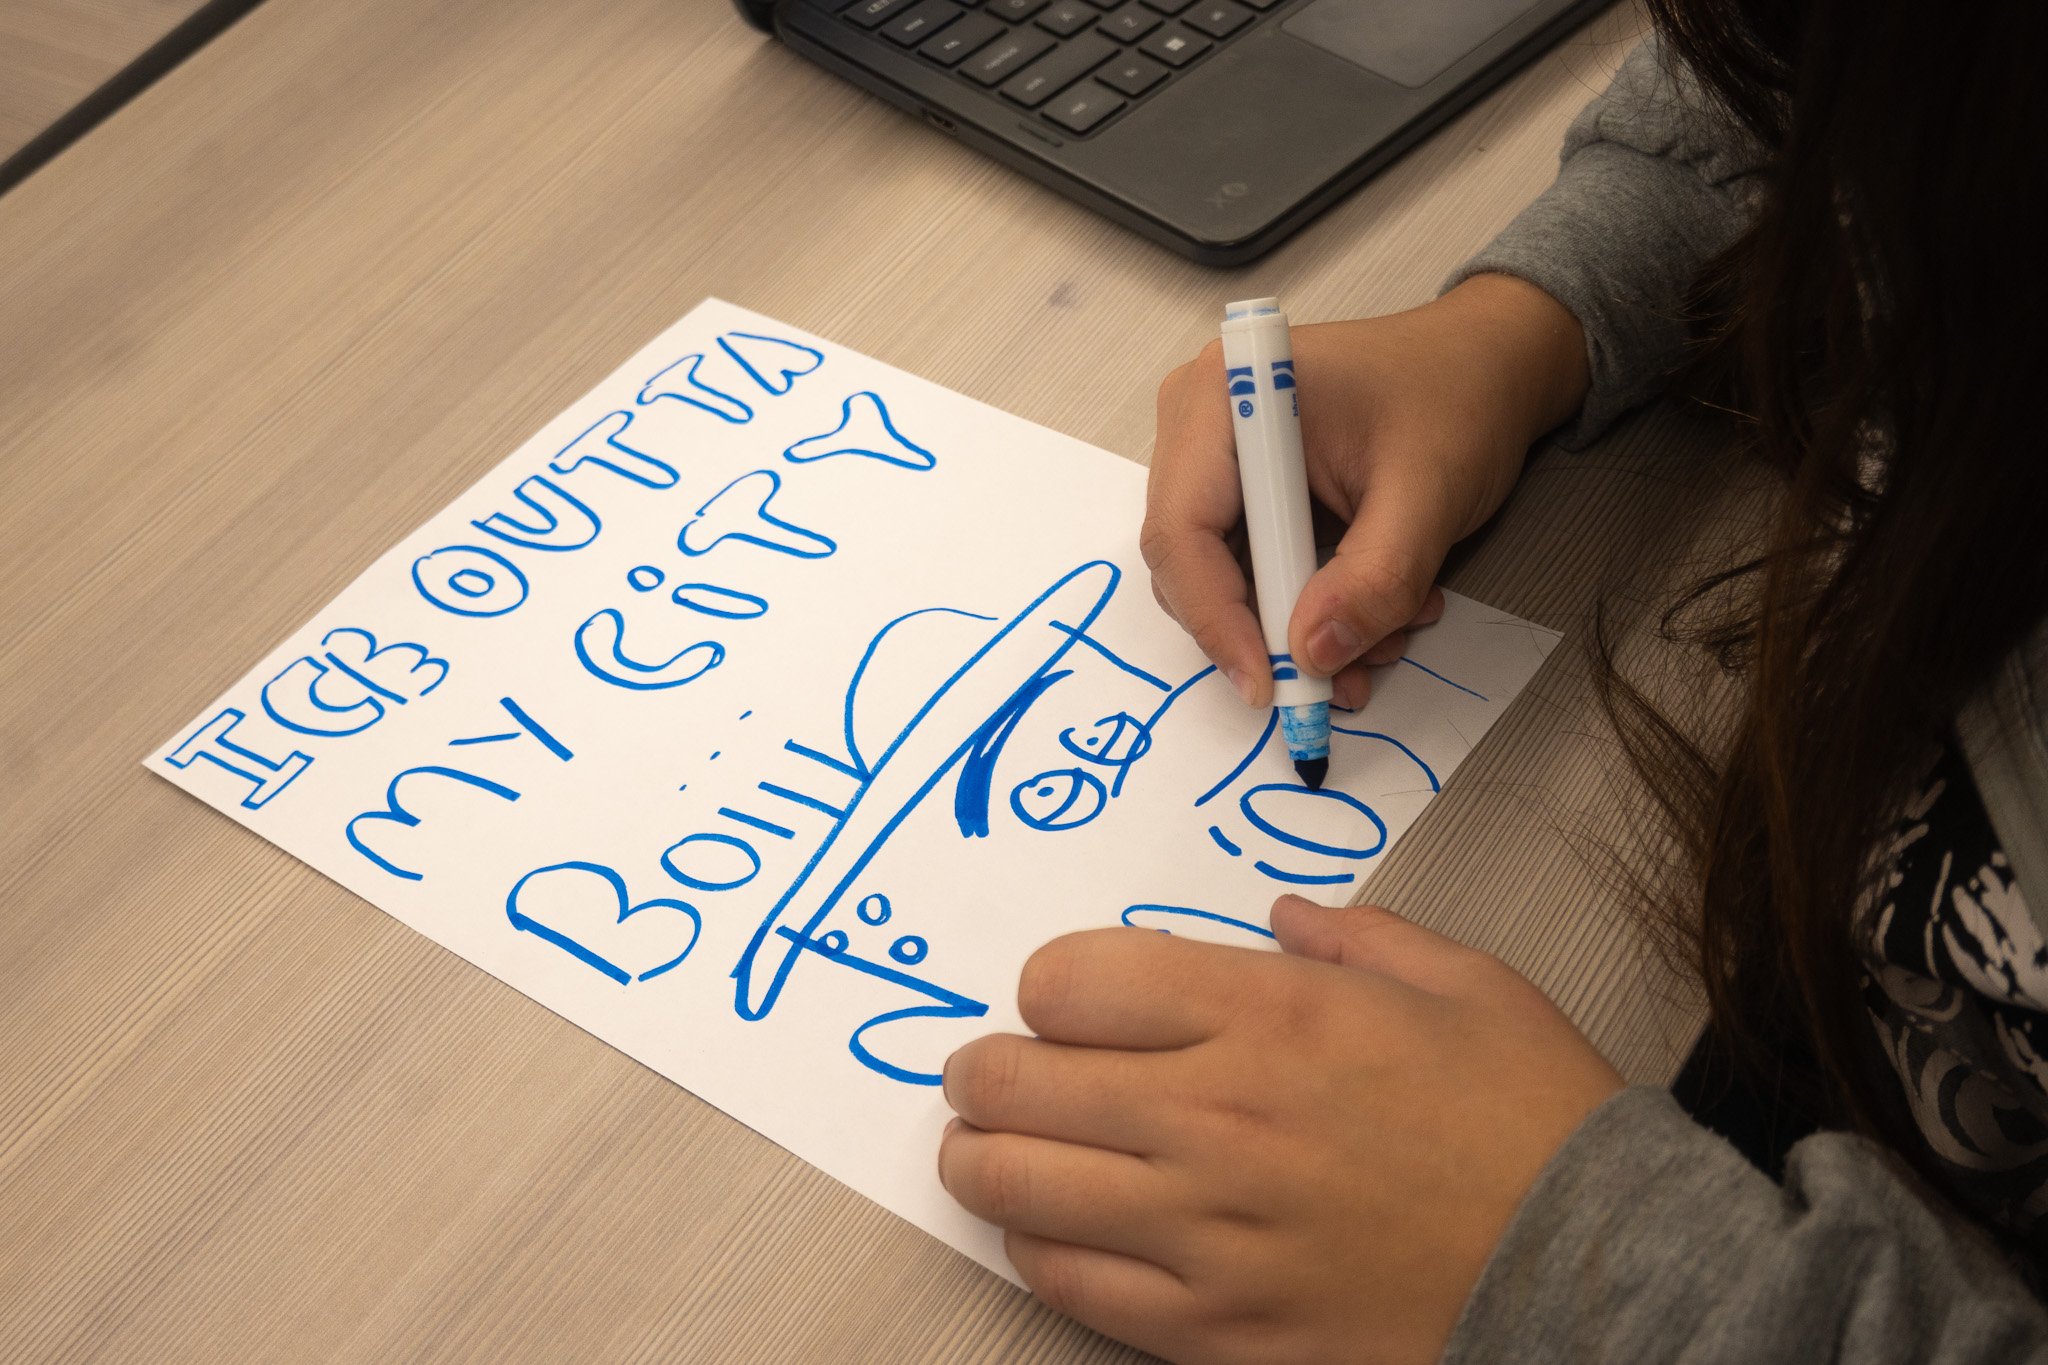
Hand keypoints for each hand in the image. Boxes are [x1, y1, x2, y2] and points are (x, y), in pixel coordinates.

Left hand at [939, 898, 1622, 1364]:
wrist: (1601, 1276)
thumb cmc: (1533, 1120)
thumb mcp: (1463, 983)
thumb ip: (1355, 936)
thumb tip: (1279, 920)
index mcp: (1271, 1015)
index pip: (1072, 982)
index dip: (1046, 987)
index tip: (1057, 1001)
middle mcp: (1217, 1116)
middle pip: (1018, 1082)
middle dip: (982, 1073)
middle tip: (983, 1074)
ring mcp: (1208, 1232)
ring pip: (1019, 1190)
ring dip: (982, 1162)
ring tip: (987, 1150)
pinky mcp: (1216, 1330)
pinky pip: (1071, 1288)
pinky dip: (1038, 1253)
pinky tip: (1052, 1232)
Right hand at [1143, 274, 1587, 709]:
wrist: (1488, 362)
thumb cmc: (1458, 395)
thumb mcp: (1429, 492)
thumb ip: (1374, 577)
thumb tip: (1311, 654)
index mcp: (1226, 396)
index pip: (1183, 530)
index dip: (1217, 618)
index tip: (1269, 683)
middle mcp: (1200, 422)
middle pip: (1191, 563)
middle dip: (1266, 631)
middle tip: (1339, 678)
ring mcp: (1215, 456)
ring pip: (1222, 578)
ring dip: (1298, 626)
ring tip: (1386, 633)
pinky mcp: (1242, 488)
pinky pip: (1251, 570)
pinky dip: (1307, 606)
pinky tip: (1373, 610)